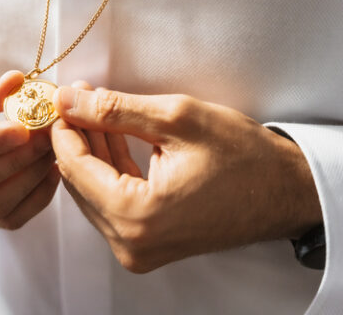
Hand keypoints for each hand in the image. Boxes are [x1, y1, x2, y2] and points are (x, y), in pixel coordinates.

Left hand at [50, 81, 321, 272]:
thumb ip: (114, 110)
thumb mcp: (176, 119)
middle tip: (78, 97)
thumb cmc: (243, 157)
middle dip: (76, 136)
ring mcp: (138, 248)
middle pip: (79, 181)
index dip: (63, 128)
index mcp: (137, 217)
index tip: (61, 98)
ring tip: (93, 108)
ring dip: (91, 149)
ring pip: (93, 191)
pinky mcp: (146, 243)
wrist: (285, 191)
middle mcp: (132, 243)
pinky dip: (108, 168)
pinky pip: (111, 201)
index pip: (74, 167)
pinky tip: (109, 135)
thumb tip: (69, 100)